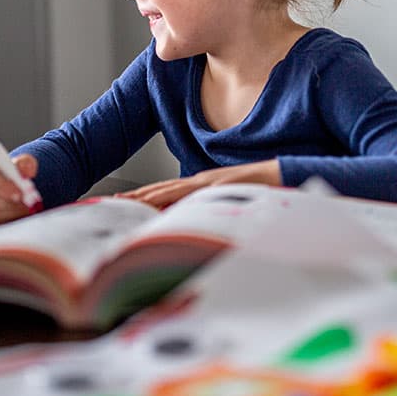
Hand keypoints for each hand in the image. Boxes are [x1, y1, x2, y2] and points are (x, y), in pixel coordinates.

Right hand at [0, 152, 38, 226]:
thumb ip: (25, 163)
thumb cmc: (6, 173)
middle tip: (23, 205)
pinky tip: (10, 217)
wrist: (2, 186)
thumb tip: (27, 170)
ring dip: (4, 213)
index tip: (19, 193)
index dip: (2, 185)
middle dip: (4, 202)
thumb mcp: (18, 163)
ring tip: (21, 211)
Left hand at [117, 160, 281, 208]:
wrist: (279, 174)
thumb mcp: (224, 200)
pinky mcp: (222, 184)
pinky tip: (170, 200)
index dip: (144, 196)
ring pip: (175, 188)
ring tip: (134, 200)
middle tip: (118, 201)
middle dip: (140, 195)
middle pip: (163, 188)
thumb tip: (187, 221)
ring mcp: (209, 182)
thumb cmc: (253, 189)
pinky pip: (198, 191)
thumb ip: (205, 207)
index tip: (125, 202)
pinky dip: (182, 196)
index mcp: (198, 186)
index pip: (165, 192)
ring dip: (153, 194)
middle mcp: (200, 181)